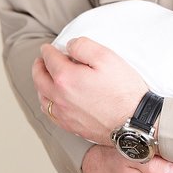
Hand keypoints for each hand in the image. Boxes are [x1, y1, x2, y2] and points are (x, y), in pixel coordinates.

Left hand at [33, 37, 148, 144]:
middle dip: (39, 67)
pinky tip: (53, 101)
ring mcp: (64, 114)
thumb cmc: (123, 90)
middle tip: (41, 61)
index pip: (49, 59)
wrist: (134, 121)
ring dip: (40, 85)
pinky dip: (47, 103)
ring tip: (45, 79)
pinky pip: (50, 114)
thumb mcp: (107, 57)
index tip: (49, 47)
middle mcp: (59, 97)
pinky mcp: (71, 126)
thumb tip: (69, 46)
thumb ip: (83, 46)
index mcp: (66, 78)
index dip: (48, 50)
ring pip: (42, 98)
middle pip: (40, 79)